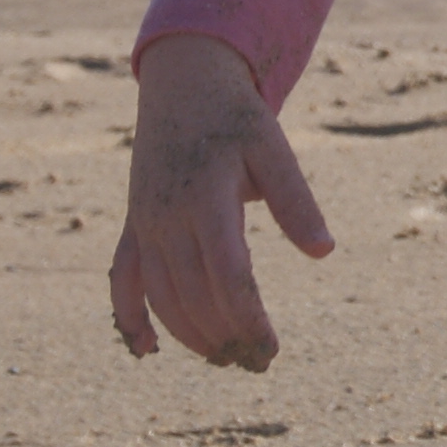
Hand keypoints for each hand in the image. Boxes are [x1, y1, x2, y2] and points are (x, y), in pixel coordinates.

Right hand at [110, 33, 331, 371]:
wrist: (184, 84)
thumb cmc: (237, 119)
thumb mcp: (274, 149)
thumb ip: (297, 200)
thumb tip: (324, 251)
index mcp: (207, 197)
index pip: (227, 274)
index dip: (247, 317)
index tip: (270, 348)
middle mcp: (168, 215)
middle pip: (192, 294)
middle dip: (225, 335)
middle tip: (258, 361)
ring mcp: (145, 222)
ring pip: (159, 294)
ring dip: (188, 334)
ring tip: (225, 359)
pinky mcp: (134, 225)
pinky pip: (121, 278)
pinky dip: (128, 315)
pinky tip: (146, 351)